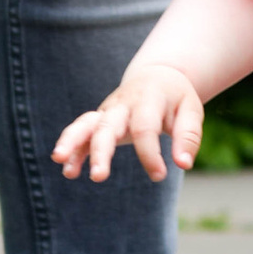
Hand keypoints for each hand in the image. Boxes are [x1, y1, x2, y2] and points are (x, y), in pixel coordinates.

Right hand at [54, 58, 205, 187]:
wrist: (157, 76)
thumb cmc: (176, 98)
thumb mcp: (191, 111)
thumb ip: (188, 137)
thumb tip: (183, 164)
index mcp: (148, 98)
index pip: (144, 128)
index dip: (149, 154)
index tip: (159, 175)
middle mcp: (123, 104)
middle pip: (108, 126)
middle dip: (101, 152)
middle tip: (99, 177)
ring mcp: (107, 111)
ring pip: (85, 124)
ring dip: (72, 143)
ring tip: (61, 162)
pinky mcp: (99, 119)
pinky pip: (80, 132)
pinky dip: (73, 149)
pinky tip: (68, 170)